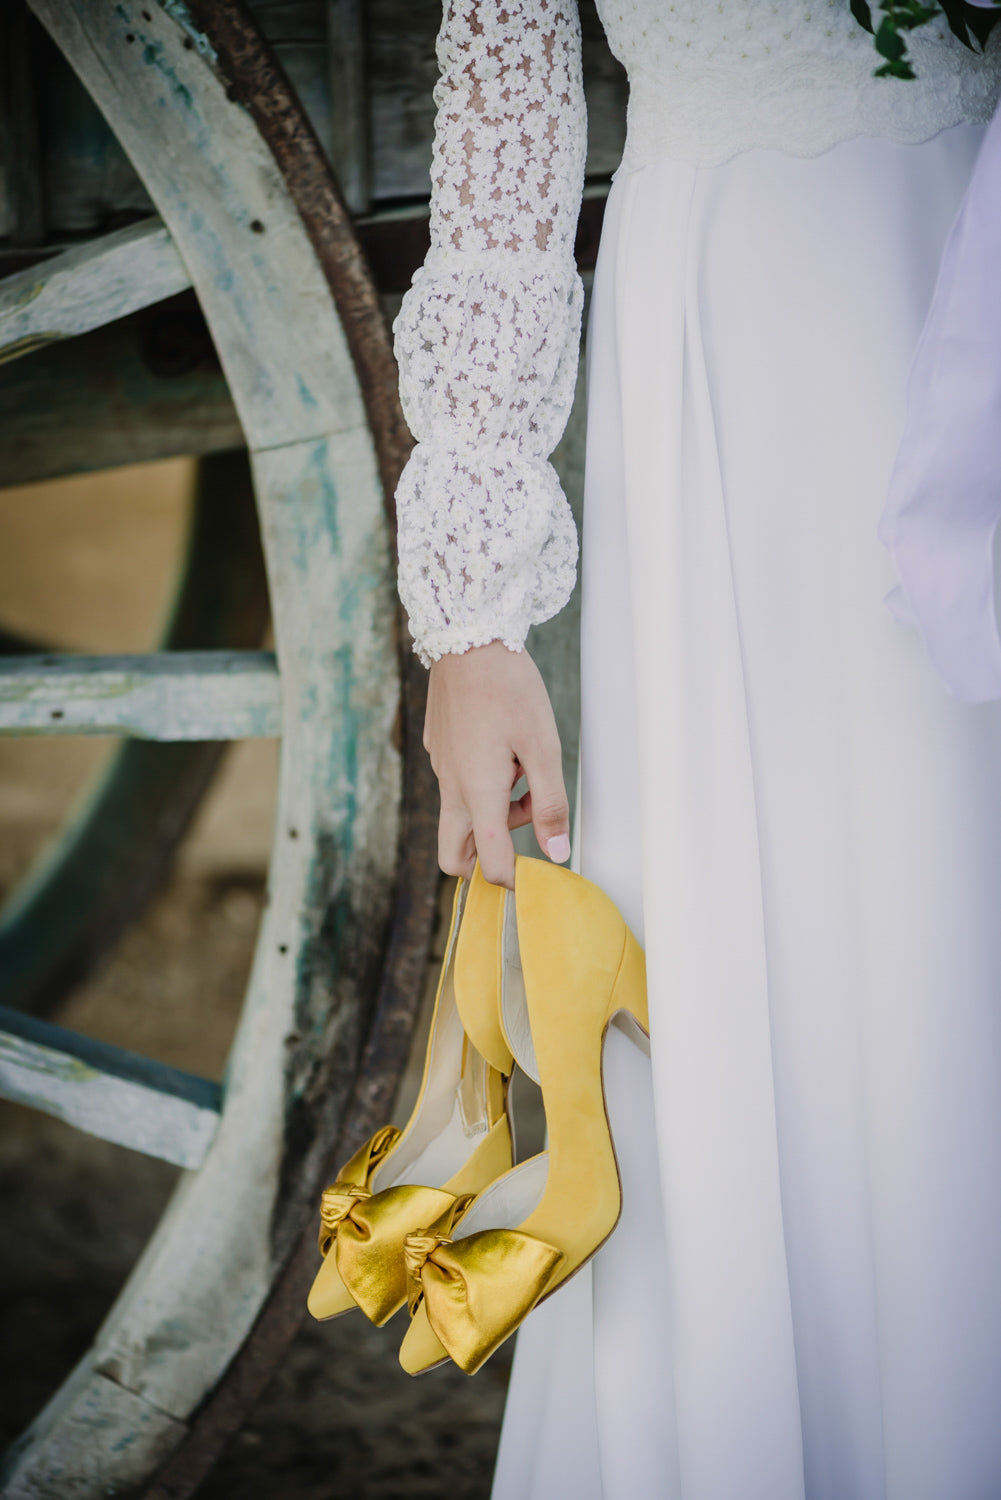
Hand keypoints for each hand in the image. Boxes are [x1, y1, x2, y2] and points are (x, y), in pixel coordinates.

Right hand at [425, 641, 570, 888]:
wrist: (468, 639)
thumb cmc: (510, 689)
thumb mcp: (544, 747)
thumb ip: (550, 804)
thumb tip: (556, 851)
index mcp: (478, 793)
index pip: (489, 863)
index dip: (513, 880)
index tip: (535, 878)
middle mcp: (451, 786)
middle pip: (454, 855)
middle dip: (483, 863)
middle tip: (521, 840)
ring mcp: (440, 766)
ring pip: (460, 815)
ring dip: (492, 814)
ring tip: (525, 775)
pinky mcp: (438, 747)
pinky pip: (456, 782)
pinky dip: (481, 783)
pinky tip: (504, 749)